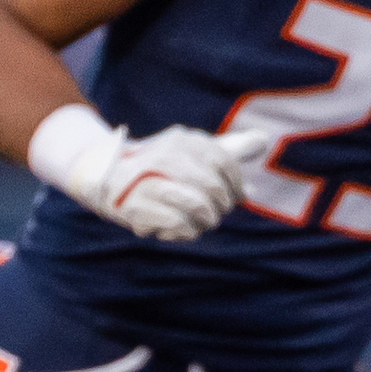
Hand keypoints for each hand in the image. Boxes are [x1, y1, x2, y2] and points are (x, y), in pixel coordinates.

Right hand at [68, 124, 264, 242]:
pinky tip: (182, 229)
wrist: (106, 178)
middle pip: (213, 187)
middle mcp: (167, 156)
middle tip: (217, 214)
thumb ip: (227, 149)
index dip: (237, 183)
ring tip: (201, 223)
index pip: (224, 161)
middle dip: (221, 206)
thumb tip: (264, 141)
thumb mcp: (193, 153)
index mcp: (183, 139)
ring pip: (198, 207)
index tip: (239, 197)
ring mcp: (150, 182)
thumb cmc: (160, 168)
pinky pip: (178, 224)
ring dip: (206, 220)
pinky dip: (186, 231)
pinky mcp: (137, 208)